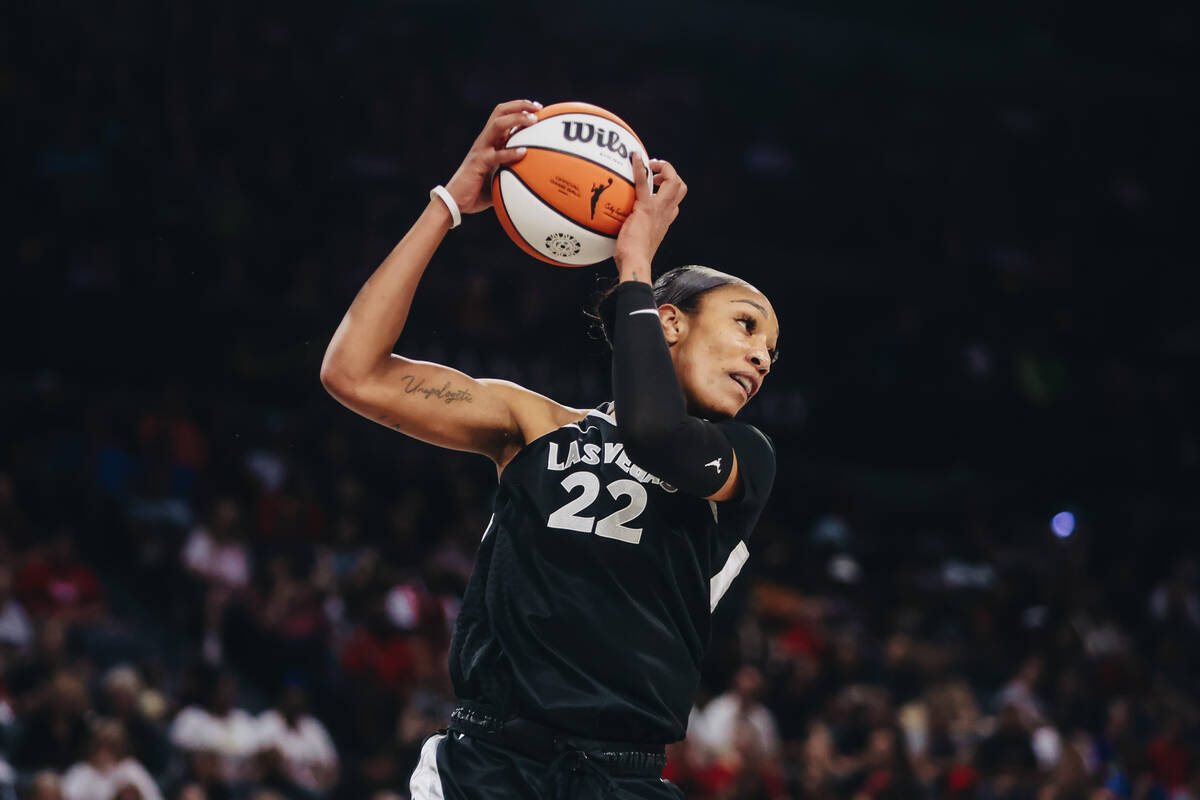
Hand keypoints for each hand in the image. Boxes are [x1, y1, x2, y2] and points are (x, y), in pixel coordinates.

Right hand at [444, 100, 541, 214]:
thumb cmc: (477, 192)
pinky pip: (497, 154)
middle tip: (538, 107)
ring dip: (517, 119)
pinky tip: (524, 152)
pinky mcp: (479, 162)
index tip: (537, 108)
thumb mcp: (498, 178)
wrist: (455, 201)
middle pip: (500, 112)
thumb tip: (535, 179)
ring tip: (533, 121)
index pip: (502, 115)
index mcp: (489, 141)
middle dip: (520, 105)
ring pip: (498, 125)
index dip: (519, 107)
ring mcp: (481, 149)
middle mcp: (484, 140)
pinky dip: (511, 152)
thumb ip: (512, 173)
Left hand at [613, 153, 686, 280]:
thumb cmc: (632, 258)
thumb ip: (635, 231)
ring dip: (663, 168)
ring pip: (674, 181)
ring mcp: (658, 209)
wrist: (635, 262)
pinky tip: (634, 156)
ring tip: (650, 165)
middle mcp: (666, 213)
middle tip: (655, 172)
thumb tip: (618, 228)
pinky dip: (640, 166)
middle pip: (681, 187)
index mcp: (665, 221)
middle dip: (671, 174)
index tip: (657, 185)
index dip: (669, 190)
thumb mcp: (638, 241)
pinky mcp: (645, 207)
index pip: (675, 202)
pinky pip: (644, 182)